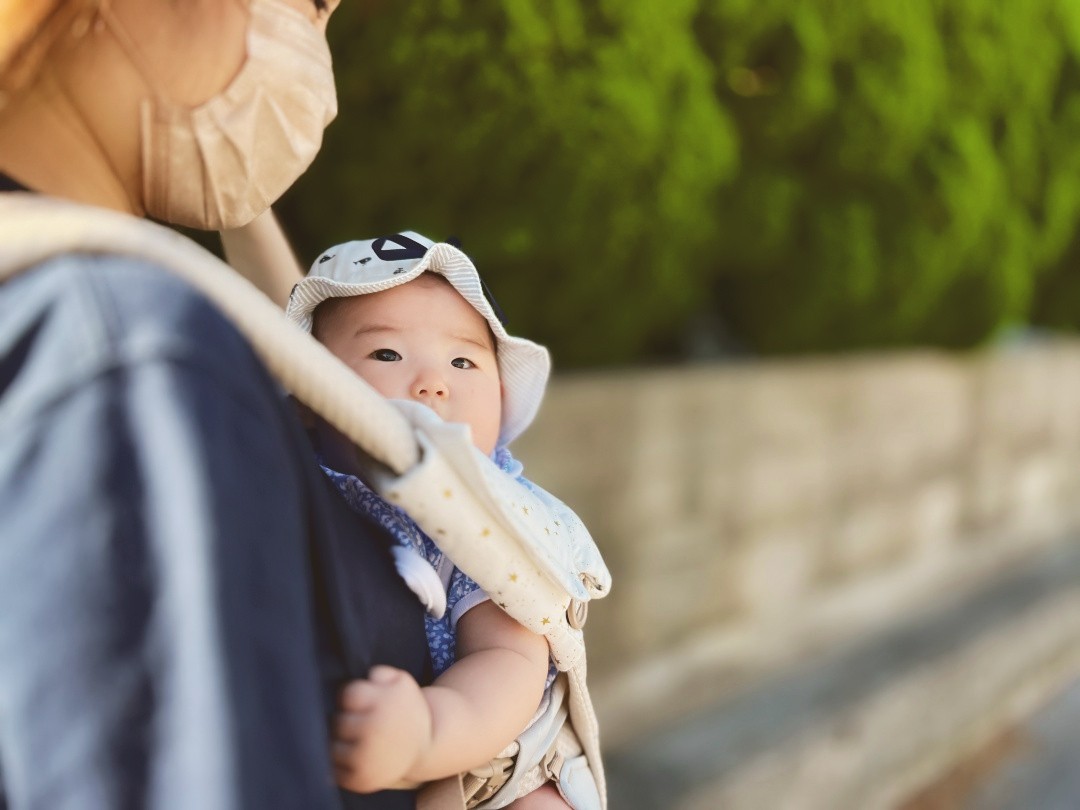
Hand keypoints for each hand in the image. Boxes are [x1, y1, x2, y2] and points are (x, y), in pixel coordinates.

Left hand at [331, 665, 432, 792]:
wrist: (425, 747)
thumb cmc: (405, 710)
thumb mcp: (402, 681)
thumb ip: (380, 673)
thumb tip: (362, 678)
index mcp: (383, 704)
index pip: (347, 695)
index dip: (351, 697)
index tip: (360, 703)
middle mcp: (374, 731)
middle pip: (337, 721)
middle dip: (345, 720)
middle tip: (359, 723)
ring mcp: (366, 758)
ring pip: (331, 747)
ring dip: (339, 743)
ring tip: (356, 741)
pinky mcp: (361, 780)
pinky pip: (334, 771)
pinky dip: (339, 765)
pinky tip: (355, 758)